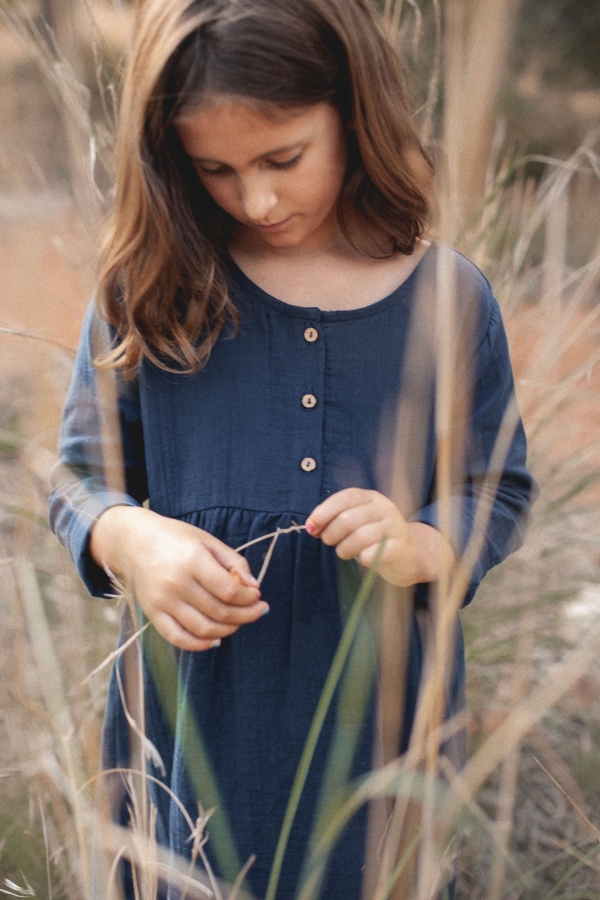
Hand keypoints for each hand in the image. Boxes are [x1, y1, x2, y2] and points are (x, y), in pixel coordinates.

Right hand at [90, 506, 267, 650]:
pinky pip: (178, 638)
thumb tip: (254, 586)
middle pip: (220, 612)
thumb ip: (234, 561)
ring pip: (203, 629)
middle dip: (246, 616)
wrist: (134, 541)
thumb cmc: (175, 538)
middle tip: (258, 612)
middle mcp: (176, 584)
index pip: (229, 590)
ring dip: (228, 630)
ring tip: (238, 622)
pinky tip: (215, 640)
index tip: (258, 596)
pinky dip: (199, 645)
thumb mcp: (207, 540)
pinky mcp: (152, 614)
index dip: (249, 599)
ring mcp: (163, 601)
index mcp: (192, 561)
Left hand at [306, 488, 454, 586]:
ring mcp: (394, 527)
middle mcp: (385, 508)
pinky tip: (362, 559)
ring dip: (343, 549)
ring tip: (343, 552)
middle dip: (331, 533)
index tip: (311, 527)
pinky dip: (360, 559)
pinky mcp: (399, 548)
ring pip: (358, 537)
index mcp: (371, 497)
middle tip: (328, 542)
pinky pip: (371, 554)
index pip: (344, 498)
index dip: (323, 512)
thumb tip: (311, 526)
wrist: (409, 556)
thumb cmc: (375, 538)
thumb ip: (335, 519)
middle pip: (348, 519)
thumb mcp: (358, 521)